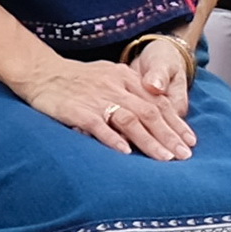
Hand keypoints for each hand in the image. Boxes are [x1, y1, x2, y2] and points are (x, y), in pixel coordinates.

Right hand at [17, 50, 192, 158]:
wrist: (40, 72)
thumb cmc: (76, 78)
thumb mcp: (108, 76)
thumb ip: (130, 91)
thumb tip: (156, 112)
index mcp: (125, 77)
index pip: (158, 101)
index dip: (176, 122)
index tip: (190, 141)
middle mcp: (115, 86)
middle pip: (149, 112)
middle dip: (169, 135)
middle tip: (184, 155)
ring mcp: (96, 98)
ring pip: (129, 119)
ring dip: (149, 141)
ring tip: (164, 159)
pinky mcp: (77, 109)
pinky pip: (98, 124)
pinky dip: (113, 138)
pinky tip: (126, 152)